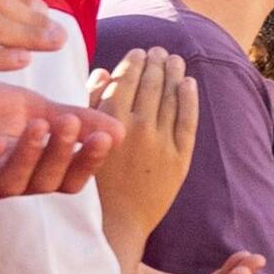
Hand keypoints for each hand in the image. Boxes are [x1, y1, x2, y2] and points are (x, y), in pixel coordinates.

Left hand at [0, 74, 116, 201]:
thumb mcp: (26, 107)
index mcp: (28, 168)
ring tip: (41, 126)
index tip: (107, 135)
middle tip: (71, 124)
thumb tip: (121, 129)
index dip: (89, 161)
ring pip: (11, 184)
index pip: (69, 176)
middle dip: (62, 155)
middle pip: (45, 183)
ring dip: (30, 156)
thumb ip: (69, 118)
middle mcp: (4, 182)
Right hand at [88, 50, 195, 251]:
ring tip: (175, 60)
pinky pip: (188, 121)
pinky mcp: (180, 158)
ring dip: (174, 74)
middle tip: (160, 51)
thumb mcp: (84, 140)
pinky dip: (190, 99)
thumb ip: (91, 104)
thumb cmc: (94, 180)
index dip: (135, 62)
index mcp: (108, 120)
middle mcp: (137, 127)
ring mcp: (161, 142)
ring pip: (171, 98)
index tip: (139, 52)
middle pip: (151, 85)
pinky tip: (189, 83)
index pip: (126, 80)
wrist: (117, 222)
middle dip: (156, 63)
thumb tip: (102, 71)